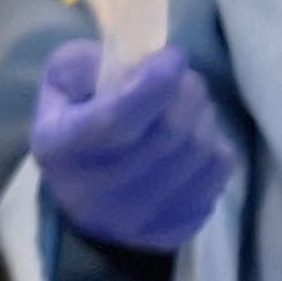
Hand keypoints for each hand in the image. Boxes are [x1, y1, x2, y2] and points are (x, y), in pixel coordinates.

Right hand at [31, 43, 239, 255]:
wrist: (91, 204)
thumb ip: (89, 64)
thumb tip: (140, 58)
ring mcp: (144, 216)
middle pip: (170, 130)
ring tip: (184, 108)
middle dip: (186, 89)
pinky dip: (213, 143)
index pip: (118, 120)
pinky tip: (192, 139)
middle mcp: (102, 192)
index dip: (156, 81)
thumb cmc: (77, 130)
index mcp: (66, 149)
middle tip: (179, 78)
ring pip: (200, 147)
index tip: (171, 57)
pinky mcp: (181, 224)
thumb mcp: (62, 88)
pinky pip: (219, 168)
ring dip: (201, 114)